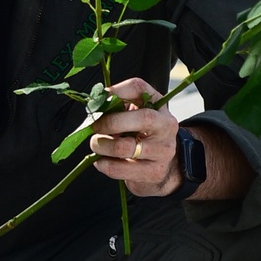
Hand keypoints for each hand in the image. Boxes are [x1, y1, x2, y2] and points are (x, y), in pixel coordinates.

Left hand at [89, 77, 181, 196]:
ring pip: (125, 147)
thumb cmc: (143, 137)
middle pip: (143, 118)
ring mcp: (162, 151)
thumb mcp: (136, 116)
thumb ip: (118, 107)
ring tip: (96, 145)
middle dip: (111, 122)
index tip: (101, 98)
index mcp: (158, 107)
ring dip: (102, 146)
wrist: (163, 166)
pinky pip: (120, 169)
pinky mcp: (153, 172)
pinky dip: (104, 164)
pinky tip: (102, 161)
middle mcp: (165, 127)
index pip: (140, 88)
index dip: (118, 90)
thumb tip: (94, 103)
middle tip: (95, 127)